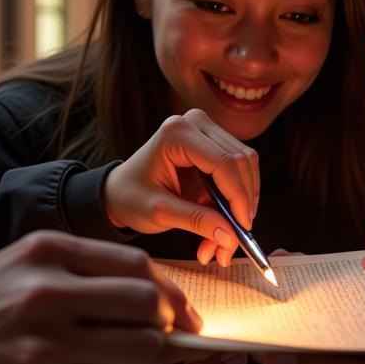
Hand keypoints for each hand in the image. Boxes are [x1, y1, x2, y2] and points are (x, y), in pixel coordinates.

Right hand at [0, 231, 200, 363]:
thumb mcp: (20, 259)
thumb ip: (85, 261)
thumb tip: (154, 283)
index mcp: (45, 261)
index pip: (138, 273)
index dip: (169, 293)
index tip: (177, 309)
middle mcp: (46, 307)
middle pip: (148, 321)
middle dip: (164, 332)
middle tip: (157, 339)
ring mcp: (44, 363)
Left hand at [104, 109, 259, 266]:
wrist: (119, 190)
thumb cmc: (131, 197)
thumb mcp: (159, 212)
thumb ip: (196, 222)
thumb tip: (230, 237)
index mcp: (177, 133)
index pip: (223, 162)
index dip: (238, 196)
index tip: (242, 228)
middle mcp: (195, 123)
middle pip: (240, 161)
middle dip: (242, 204)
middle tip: (233, 240)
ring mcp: (206, 130)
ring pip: (245, 165)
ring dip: (242, 203)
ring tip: (224, 238)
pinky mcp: (214, 143)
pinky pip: (239, 169)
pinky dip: (236, 199)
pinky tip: (222, 221)